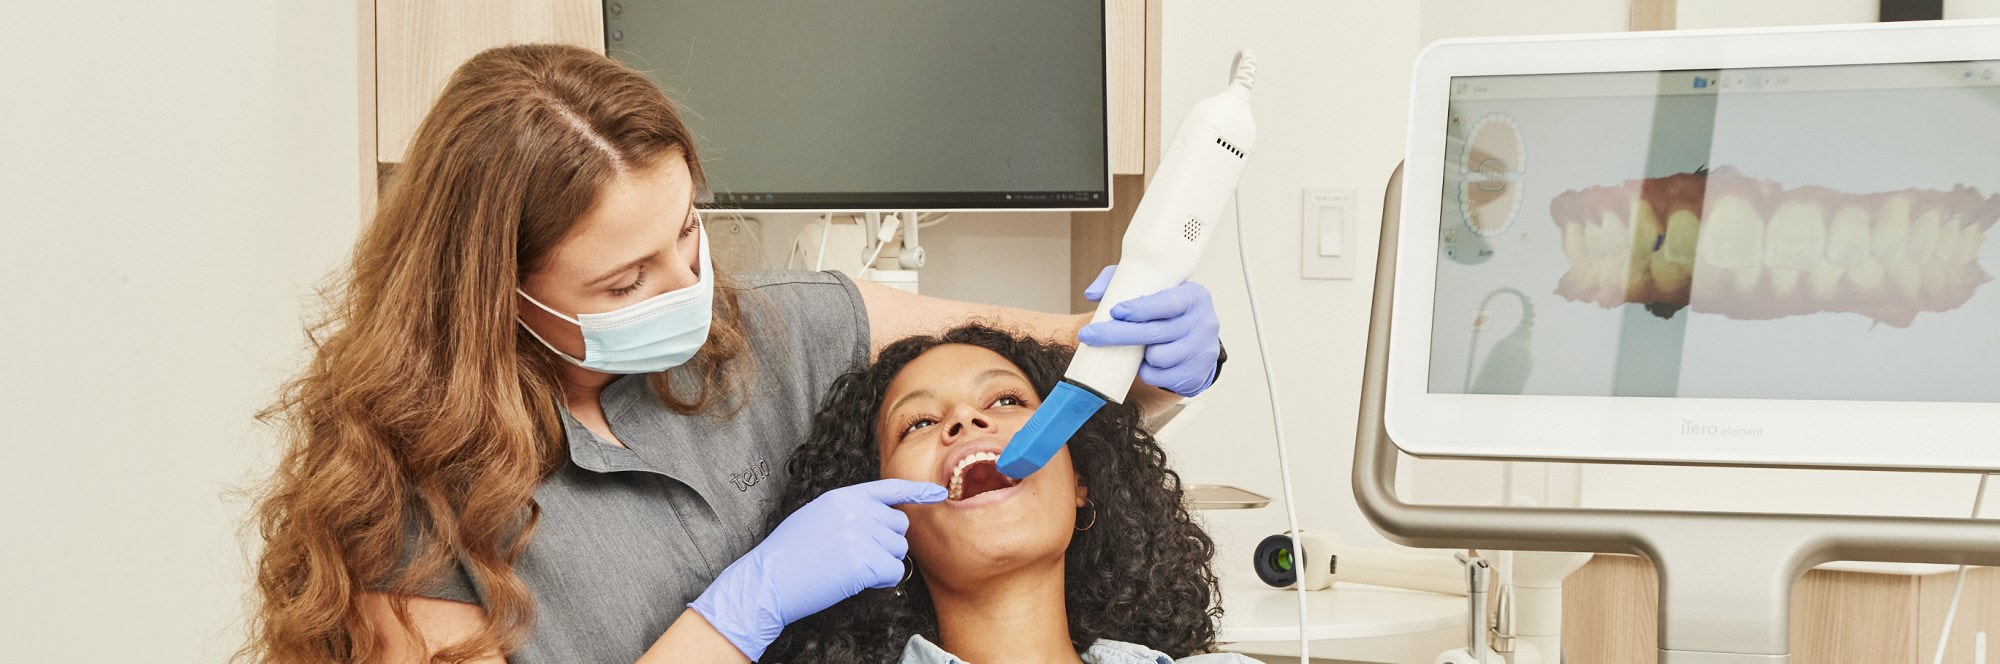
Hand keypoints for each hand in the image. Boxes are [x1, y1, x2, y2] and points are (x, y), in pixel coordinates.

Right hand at [688, 479, 946, 659]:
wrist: (769, 578)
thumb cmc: (788, 553)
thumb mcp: (817, 516)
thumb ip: (850, 511)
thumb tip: (881, 519)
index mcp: (844, 497)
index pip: (890, 489)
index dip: (918, 492)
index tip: (940, 494)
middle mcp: (857, 511)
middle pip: (900, 526)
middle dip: (887, 543)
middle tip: (859, 556)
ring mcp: (862, 535)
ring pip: (899, 550)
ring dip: (883, 563)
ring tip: (851, 568)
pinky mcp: (865, 561)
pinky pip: (893, 571)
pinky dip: (882, 580)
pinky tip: (858, 580)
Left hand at [1075, 265, 1222, 397]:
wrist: (1198, 338)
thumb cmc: (1169, 310)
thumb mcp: (1153, 287)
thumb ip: (1121, 282)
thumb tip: (1092, 294)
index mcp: (1194, 296)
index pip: (1166, 303)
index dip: (1139, 309)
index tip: (1114, 311)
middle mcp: (1203, 323)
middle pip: (1155, 333)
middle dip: (1118, 335)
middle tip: (1089, 335)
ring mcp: (1203, 351)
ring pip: (1158, 358)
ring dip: (1140, 355)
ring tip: (1138, 347)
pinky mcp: (1196, 374)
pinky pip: (1160, 378)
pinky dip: (1148, 372)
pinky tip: (1147, 362)